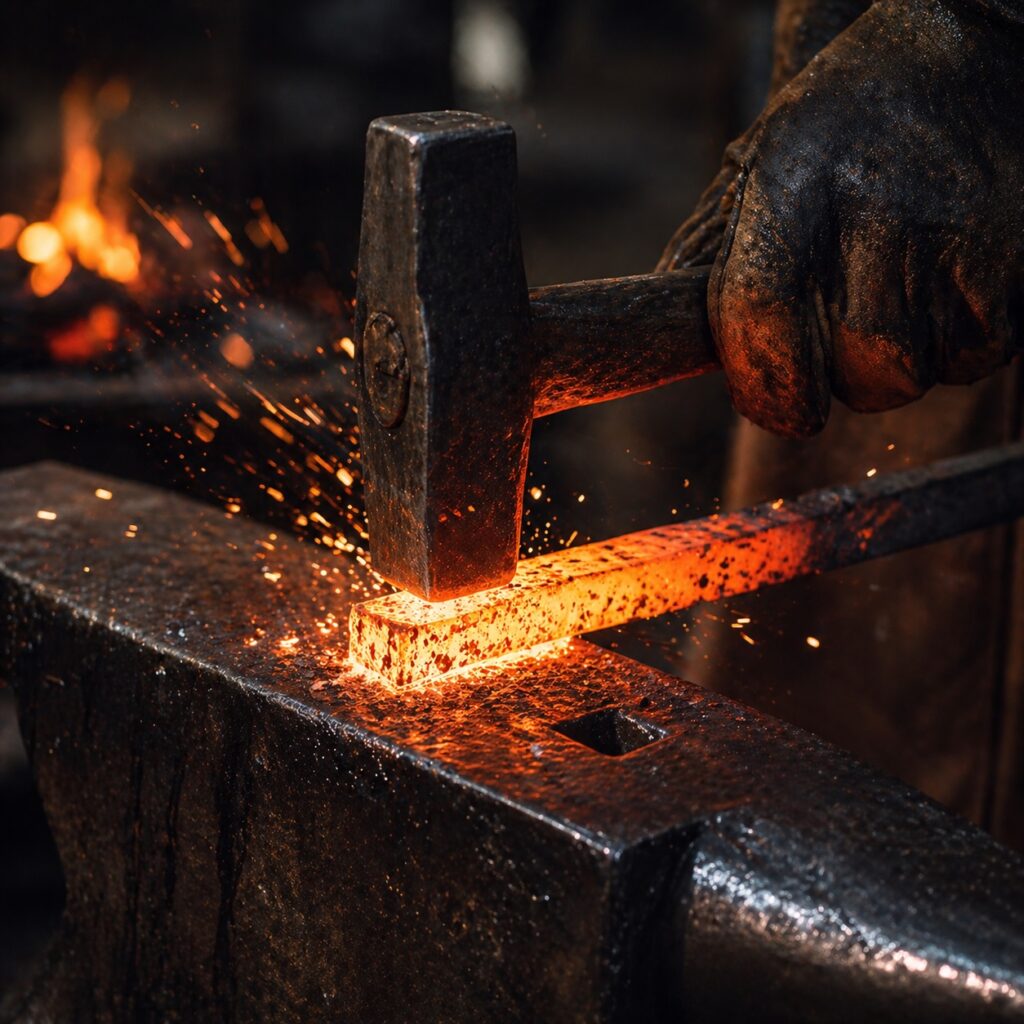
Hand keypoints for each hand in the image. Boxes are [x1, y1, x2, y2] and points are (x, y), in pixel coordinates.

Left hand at [661, 0, 1023, 436]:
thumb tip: (664, 317)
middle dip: (838, 379)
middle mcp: (882, 208)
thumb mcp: (768, 158)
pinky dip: (955, 346)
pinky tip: (942, 289)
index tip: (773, 403)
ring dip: (896, 362)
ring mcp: (961, 234)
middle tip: (838, 338)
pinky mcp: (1021, 258)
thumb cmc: (849, 125)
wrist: (979, 50)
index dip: (763, 383)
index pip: (763, 310)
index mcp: (799, 180)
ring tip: (894, 294)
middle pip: (856, 370)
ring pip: (913, 374)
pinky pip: (976, 357)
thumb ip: (717, 246)